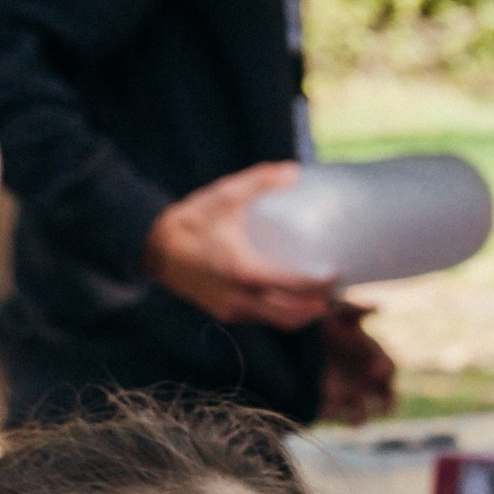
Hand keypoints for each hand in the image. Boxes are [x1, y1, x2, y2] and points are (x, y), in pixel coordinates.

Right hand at [144, 166, 333, 329]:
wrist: (156, 248)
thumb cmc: (192, 220)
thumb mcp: (225, 195)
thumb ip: (260, 181)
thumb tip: (294, 171)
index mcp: (244, 271)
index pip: (293, 285)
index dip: (319, 283)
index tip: (336, 273)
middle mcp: (240, 298)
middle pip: (292, 314)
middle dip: (317, 307)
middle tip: (335, 293)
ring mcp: (233, 310)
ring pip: (277, 322)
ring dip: (301, 315)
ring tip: (319, 301)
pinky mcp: (225, 314)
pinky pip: (261, 319)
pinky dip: (280, 314)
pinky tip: (289, 301)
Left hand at [321, 301, 396, 424]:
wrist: (294, 336)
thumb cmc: (322, 320)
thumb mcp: (337, 312)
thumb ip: (356, 310)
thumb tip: (379, 307)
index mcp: (373, 358)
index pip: (389, 369)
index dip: (386, 370)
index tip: (378, 368)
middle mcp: (365, 379)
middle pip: (386, 397)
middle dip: (388, 403)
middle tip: (385, 407)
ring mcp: (348, 394)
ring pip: (361, 413)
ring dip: (360, 417)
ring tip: (354, 419)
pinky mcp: (329, 404)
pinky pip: (335, 416)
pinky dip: (333, 417)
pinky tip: (327, 411)